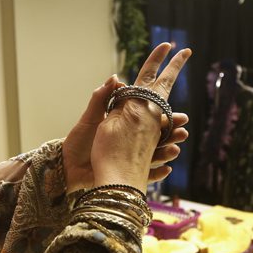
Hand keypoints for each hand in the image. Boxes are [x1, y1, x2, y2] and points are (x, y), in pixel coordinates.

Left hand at [63, 43, 190, 192]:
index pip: (153, 118)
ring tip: (176, 150)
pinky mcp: (129, 174)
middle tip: (183, 131)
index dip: (168, 117)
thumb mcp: (90, 119)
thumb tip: (115, 77)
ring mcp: (134, 159)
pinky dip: (158, 173)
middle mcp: (136, 142)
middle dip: (174, 134)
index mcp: (129, 126)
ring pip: (158, 155)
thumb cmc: (80, 142)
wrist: (69, 167)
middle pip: (161, 137)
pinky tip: (166, 170)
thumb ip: (102, 98)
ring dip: (169, 152)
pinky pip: (148, 175)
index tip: (181, 116)